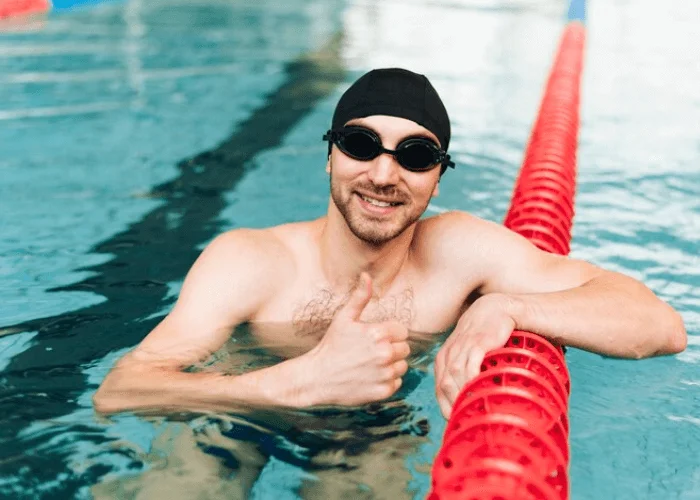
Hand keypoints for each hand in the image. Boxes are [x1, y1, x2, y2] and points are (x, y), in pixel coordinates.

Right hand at [304, 273, 410, 406]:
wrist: (317, 378)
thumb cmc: (331, 345)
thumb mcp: (344, 318)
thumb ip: (360, 297)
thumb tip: (367, 275)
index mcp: (378, 333)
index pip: (402, 331)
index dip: (390, 333)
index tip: (375, 337)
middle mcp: (385, 354)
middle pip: (405, 348)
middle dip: (392, 348)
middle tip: (371, 351)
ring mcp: (384, 374)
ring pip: (402, 366)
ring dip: (391, 365)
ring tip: (371, 364)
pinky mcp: (383, 391)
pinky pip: (396, 382)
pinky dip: (386, 381)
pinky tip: (370, 377)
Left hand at [434, 293, 515, 418]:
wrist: (496, 309)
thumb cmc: (485, 337)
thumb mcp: (470, 354)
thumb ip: (467, 374)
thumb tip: (475, 403)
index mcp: (443, 359)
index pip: (439, 390)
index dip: (447, 408)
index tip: (459, 422)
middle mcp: (448, 354)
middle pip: (445, 387)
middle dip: (454, 406)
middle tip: (469, 421)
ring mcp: (460, 348)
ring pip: (454, 378)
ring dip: (463, 397)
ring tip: (477, 411)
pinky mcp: (476, 343)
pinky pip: (469, 367)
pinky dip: (472, 382)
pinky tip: (481, 392)